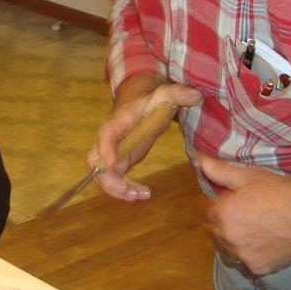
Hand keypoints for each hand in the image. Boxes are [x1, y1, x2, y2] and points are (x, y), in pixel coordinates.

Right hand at [88, 82, 201, 200]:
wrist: (139, 105)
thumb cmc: (150, 101)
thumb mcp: (164, 95)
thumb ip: (178, 93)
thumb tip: (195, 95)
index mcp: (118, 121)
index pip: (106, 134)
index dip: (106, 149)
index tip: (113, 163)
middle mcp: (109, 139)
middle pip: (95, 161)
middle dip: (108, 178)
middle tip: (130, 190)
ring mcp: (111, 153)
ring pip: (101, 175)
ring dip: (117, 190)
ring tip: (141, 195)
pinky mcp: (118, 162)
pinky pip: (113, 180)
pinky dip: (124, 191)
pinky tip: (144, 194)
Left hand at [197, 155, 290, 276]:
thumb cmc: (281, 192)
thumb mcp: (249, 176)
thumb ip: (220, 171)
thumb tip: (199, 160)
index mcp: (222, 214)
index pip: (207, 214)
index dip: (219, 208)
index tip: (232, 205)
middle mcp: (228, 237)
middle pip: (215, 234)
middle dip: (224, 226)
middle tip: (245, 218)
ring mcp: (242, 255)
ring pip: (228, 251)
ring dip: (234, 243)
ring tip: (252, 232)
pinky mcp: (258, 268)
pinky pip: (245, 264)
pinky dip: (250, 256)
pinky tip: (263, 245)